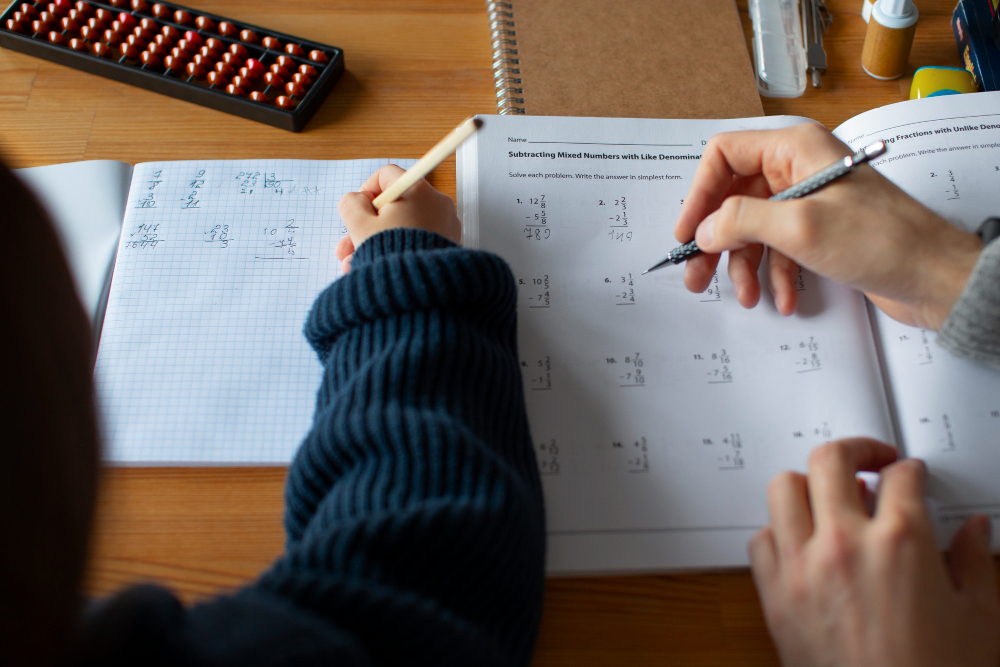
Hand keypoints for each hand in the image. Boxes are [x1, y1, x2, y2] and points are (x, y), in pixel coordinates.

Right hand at [335, 164, 461, 272]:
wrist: (422, 289)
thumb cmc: (392, 255)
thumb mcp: (360, 225)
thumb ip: (351, 204)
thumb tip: (356, 200)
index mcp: (416, 189)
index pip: (387, 176)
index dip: (366, 191)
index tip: (358, 210)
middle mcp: (436, 202)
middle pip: (394, 206)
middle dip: (367, 226)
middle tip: (349, 245)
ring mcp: (445, 224)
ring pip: (403, 226)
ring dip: (377, 242)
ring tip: (356, 264)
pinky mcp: (447, 245)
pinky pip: (417, 241)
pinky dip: (398, 250)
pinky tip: (378, 268)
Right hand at [674, 123, 982, 329]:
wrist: (935, 275)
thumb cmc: (882, 239)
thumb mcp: (800, 226)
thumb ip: (741, 221)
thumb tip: (703, 229)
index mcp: (794, 148)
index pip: (725, 156)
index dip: (700, 194)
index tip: (688, 233)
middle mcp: (798, 168)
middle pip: (734, 198)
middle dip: (715, 242)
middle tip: (696, 276)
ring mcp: (808, 200)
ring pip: (753, 229)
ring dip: (745, 266)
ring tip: (746, 298)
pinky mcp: (819, 231)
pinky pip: (778, 249)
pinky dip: (775, 275)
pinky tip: (783, 299)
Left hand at [750, 438, 999, 666]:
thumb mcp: (981, 621)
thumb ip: (974, 564)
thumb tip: (974, 532)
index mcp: (901, 543)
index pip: (899, 475)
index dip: (910, 469)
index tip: (911, 475)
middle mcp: (844, 544)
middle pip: (830, 460)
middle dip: (854, 449)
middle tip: (869, 460)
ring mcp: (802, 567)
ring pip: (783, 488)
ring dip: (808, 484)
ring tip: (830, 496)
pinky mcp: (774, 595)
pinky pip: (760, 539)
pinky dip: (778, 531)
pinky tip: (801, 542)